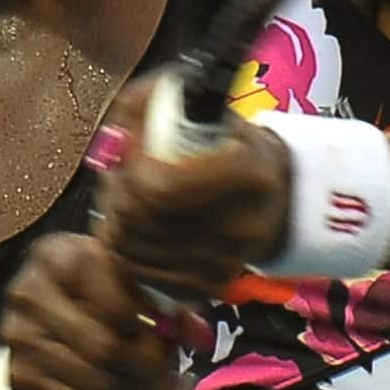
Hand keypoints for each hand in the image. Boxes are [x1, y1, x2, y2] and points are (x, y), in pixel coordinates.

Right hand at [0, 232, 192, 389]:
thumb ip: (161, 298)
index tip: (172, 336)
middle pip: (105, 349)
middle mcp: (29, 294)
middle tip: (175, 374)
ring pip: (97, 386)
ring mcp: (20, 339)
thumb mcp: (125, 274)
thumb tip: (195, 334)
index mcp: (58, 256)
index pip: (116, 305)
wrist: (45, 305)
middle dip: (150, 369)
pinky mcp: (21, 378)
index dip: (152, 328)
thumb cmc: (97, 283)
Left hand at [92, 74, 291, 300]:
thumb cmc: (229, 142)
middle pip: (142, 219)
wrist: (273, 191)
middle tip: (119, 176)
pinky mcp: (210, 285)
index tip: (131, 153)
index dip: (132, 169)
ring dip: (117, 222)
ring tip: (129, 198)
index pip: (161, 186)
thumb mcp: (198, 106)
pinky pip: (145, 275)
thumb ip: (148, 105)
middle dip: (116, 194)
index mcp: (248, 172)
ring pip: (135, 250)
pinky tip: (141, 228)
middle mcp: (244, 223)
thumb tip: (117, 136)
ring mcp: (228, 261)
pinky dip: (130, 252)